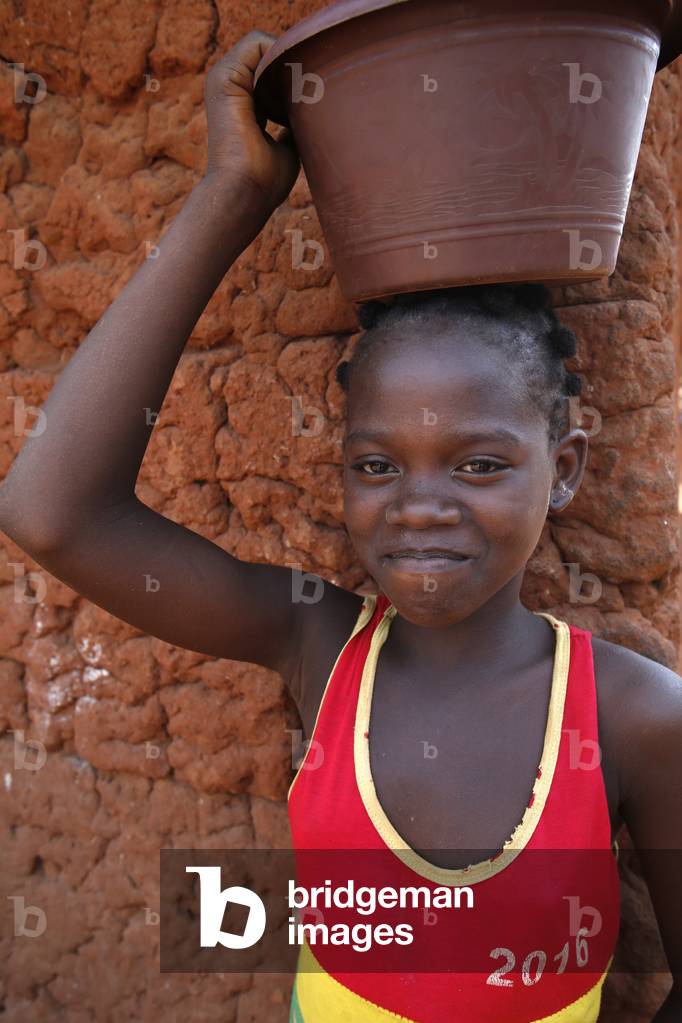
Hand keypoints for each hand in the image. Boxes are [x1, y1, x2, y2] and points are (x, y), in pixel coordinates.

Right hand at [203, 30, 300, 213]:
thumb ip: (295, 123)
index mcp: (243, 103)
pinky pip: (256, 44)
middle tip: (314, 93)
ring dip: (290, 61)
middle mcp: (231, 88)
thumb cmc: (265, 181)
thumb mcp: (288, 146)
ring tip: (303, 93)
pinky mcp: (224, 78)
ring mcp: (224, 80)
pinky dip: (279, 56)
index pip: (273, 72)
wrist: (244, 193)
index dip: (298, 76)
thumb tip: (315, 112)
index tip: (315, 98)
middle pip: (270, 56)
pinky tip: (291, 86)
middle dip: (297, 66)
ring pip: (264, 46)